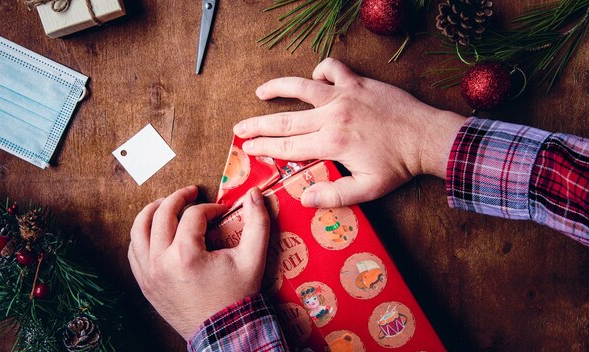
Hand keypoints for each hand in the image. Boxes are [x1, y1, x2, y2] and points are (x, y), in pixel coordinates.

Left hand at [127, 186, 269, 339]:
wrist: (223, 333)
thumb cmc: (237, 297)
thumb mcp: (253, 259)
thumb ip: (258, 223)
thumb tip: (255, 193)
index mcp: (186, 255)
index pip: (194, 214)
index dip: (210, 207)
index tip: (222, 212)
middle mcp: (160, 262)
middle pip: (161, 214)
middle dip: (179, 198)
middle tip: (191, 192)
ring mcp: (148, 274)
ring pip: (138, 229)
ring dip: (152, 211)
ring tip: (165, 204)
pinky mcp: (144, 284)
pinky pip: (134, 251)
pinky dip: (141, 235)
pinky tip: (155, 230)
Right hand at [234, 58, 465, 207]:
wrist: (427, 138)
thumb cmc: (399, 166)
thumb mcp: (368, 189)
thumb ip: (335, 196)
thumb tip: (304, 199)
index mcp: (332, 143)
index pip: (288, 146)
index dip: (263, 147)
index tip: (246, 146)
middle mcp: (333, 116)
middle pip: (285, 119)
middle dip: (257, 124)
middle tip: (239, 127)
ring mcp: (345, 95)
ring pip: (301, 87)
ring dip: (277, 88)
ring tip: (261, 92)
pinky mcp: (358, 82)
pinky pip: (333, 68)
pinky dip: (321, 71)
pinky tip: (316, 79)